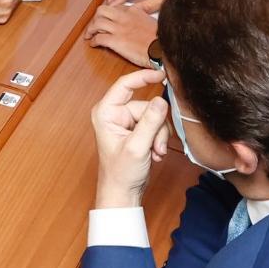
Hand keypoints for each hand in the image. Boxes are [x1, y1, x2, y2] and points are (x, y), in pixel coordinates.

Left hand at [84, 4, 158, 67]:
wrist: (161, 50)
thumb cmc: (160, 39)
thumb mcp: (150, 22)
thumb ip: (140, 18)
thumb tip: (136, 23)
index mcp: (133, 11)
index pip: (115, 7)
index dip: (108, 14)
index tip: (106, 19)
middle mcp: (124, 17)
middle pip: (102, 10)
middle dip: (96, 17)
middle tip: (94, 25)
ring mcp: (118, 28)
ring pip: (97, 22)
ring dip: (91, 29)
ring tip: (89, 35)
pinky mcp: (115, 41)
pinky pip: (98, 38)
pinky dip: (93, 41)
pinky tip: (93, 44)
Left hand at [92, 69, 170, 208]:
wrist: (122, 193)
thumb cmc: (120, 173)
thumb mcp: (137, 147)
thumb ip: (150, 122)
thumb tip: (161, 100)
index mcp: (106, 112)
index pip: (125, 85)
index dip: (143, 77)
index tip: (162, 74)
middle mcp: (115, 114)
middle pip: (146, 105)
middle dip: (156, 126)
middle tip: (157, 146)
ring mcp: (126, 122)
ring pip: (154, 117)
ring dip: (159, 135)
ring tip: (155, 152)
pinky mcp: (137, 131)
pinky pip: (155, 125)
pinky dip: (158, 139)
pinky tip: (155, 154)